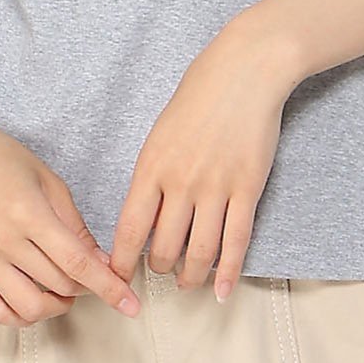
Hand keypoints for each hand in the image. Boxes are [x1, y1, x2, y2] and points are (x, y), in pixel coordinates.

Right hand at [0, 105, 142, 326]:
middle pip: (57, 285)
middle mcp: (1, 240)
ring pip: (27, 307)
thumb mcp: (46, 179)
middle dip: (85, 288)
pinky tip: (33, 303)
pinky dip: (20, 317)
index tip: (129, 303)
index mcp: (28, 213)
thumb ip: (73, 223)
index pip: (76, 263)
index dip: (107, 287)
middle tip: (92, 277)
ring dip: (55, 307)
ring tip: (64, 293)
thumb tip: (98, 260)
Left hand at [108, 14, 300, 301]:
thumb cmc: (199, 95)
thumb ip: (152, 174)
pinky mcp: (247, 189)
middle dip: (159, 270)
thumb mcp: (160, 133)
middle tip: (161, 273)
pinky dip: (229, 273)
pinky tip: (223, 291)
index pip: (129, 229)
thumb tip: (145, 215)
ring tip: (188, 284)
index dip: (121, 263)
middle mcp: (180, 183)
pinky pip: (236, 242)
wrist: (244, 71)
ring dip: (191, 277)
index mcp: (151, 167)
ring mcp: (216, 188)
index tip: (116, 279)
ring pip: (199, 252)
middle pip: (164, 248)